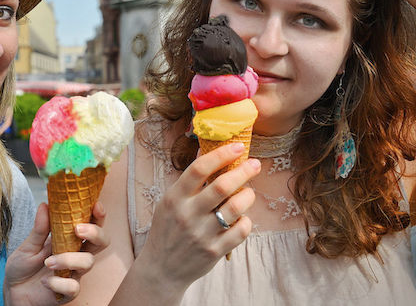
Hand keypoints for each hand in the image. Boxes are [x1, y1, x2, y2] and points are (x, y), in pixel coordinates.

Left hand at [4, 202, 108, 304]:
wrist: (12, 291)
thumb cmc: (23, 266)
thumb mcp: (28, 245)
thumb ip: (39, 229)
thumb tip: (45, 205)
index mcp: (69, 240)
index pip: (91, 225)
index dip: (98, 216)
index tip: (96, 205)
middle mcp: (76, 256)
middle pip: (101, 243)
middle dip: (95, 233)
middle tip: (78, 229)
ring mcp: (74, 274)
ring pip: (88, 262)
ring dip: (68, 259)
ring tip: (48, 262)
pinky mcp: (68, 293)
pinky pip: (73, 287)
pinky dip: (59, 283)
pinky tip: (45, 281)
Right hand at [134, 143, 258, 295]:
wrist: (161, 268)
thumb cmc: (167, 229)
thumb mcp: (169, 202)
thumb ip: (188, 182)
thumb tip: (208, 154)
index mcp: (175, 198)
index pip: (199, 169)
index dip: (221, 155)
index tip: (237, 147)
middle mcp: (187, 214)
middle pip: (222, 186)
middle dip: (243, 171)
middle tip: (254, 164)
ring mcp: (201, 234)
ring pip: (235, 208)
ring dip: (248, 196)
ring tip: (249, 192)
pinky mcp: (214, 251)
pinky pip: (241, 231)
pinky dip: (246, 221)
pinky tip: (243, 217)